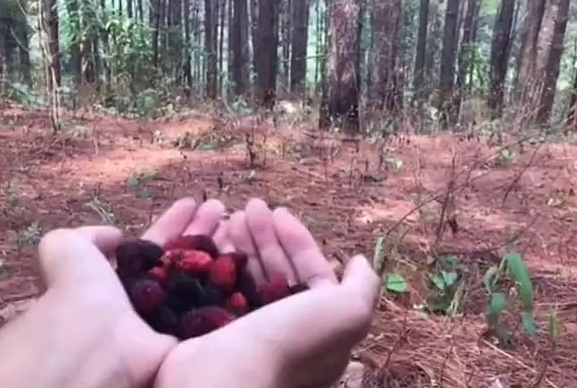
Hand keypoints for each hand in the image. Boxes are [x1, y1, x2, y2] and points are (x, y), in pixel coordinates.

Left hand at [37, 196, 227, 386]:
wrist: (100, 350)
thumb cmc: (81, 299)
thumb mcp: (67, 252)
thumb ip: (85, 237)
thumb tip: (116, 235)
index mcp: (120, 284)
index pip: (153, 248)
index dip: (173, 226)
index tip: (193, 205)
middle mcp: (149, 302)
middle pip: (182, 260)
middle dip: (201, 232)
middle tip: (220, 209)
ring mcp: (174, 320)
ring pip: (202, 278)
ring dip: (219, 248)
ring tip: (235, 220)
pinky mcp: (194, 337)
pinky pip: (216, 304)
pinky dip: (230, 279)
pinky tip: (241, 253)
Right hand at [155, 198, 379, 387]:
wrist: (224, 379)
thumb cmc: (289, 343)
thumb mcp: (347, 313)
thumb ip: (362, 287)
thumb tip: (360, 262)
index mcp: (317, 329)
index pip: (312, 275)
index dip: (299, 241)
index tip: (280, 212)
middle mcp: (283, 331)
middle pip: (277, 271)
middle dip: (267, 236)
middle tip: (250, 206)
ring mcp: (246, 331)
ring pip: (247, 275)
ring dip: (243, 241)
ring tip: (232, 215)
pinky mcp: (214, 329)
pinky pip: (220, 286)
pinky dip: (218, 259)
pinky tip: (214, 237)